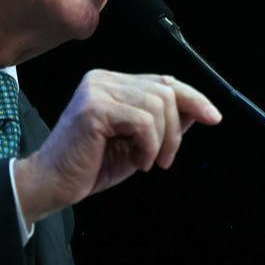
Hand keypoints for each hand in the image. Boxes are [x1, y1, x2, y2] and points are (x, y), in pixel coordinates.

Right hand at [13, 69, 221, 222]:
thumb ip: (162, 124)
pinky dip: (148, 146)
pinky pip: (143, 121)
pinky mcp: (94, 107)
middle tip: (164, 160)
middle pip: (166, 91)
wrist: (51, 184)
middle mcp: (103, 80)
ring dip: (161, 141)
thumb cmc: (88, 167)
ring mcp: (97, 90)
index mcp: (111, 83)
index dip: (193, 98)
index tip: (213, 117)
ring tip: (145, 161)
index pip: (163, 81)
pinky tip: (135, 160)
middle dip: (175, 130)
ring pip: (158, 106)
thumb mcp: (136, 144)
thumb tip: (195, 111)